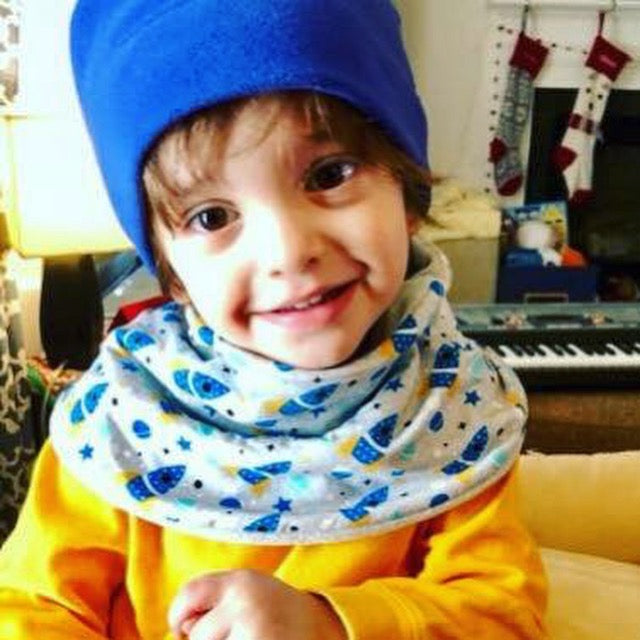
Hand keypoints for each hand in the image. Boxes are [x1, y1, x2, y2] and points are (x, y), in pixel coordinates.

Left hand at [168, 569, 346, 639]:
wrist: (322, 628)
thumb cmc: (274, 614)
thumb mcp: (246, 593)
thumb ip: (213, 599)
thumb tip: (178, 629)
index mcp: (242, 581)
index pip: (190, 594)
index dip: (178, 613)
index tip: (181, 625)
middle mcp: (248, 603)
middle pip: (196, 634)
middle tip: (245, 633)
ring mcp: (256, 633)